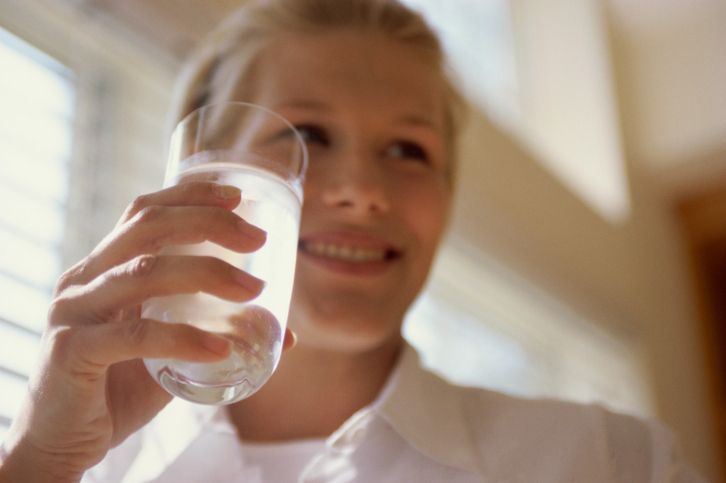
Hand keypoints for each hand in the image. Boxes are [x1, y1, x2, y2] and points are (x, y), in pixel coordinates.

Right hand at [0, 182, 294, 482]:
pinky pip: (134, 337)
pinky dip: (184, 338)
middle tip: (258, 238)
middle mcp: (85, 280)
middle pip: (147, 227)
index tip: (238, 198)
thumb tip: (284, 330)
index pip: (144, 213)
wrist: (62, 440)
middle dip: (209, 223)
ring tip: (254, 290)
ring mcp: (73, 312)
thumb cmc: (118, 388)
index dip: (190, 195)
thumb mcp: (173, 351)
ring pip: (144, 273)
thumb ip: (217, 332)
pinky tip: (221, 348)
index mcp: (105, 268)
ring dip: (208, 274)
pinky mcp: (71, 352)